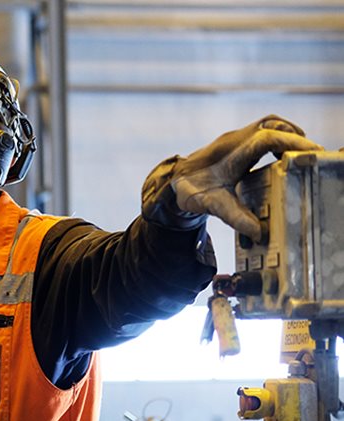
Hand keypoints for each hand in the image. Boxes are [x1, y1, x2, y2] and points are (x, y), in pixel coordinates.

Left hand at [170, 115, 322, 240]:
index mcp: (231, 152)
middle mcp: (234, 140)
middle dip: (294, 138)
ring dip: (287, 136)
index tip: (311, 152)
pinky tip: (283, 157)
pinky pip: (263, 131)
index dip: (291, 143)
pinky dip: (278, 138)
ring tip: (300, 156)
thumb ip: (236, 218)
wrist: (173, 182)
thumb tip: (258, 232)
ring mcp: (236, 138)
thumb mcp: (213, 206)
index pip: (267, 138)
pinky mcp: (238, 142)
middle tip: (310, 156)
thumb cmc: (192, 191)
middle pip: (272, 125)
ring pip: (268, 124)